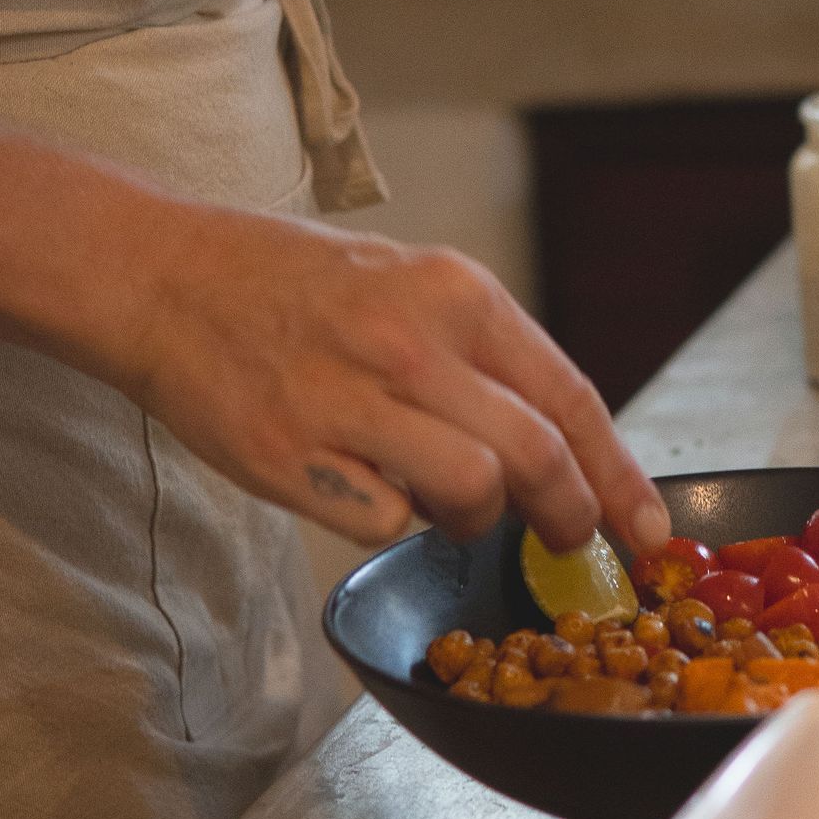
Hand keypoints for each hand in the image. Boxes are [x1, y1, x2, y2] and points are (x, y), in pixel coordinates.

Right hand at [121, 202, 672, 553]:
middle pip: (537, 456)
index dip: (619, 474)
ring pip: (472, 493)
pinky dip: (394, 522)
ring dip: (475, 519)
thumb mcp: (411, 286)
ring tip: (445, 501)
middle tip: (568, 539)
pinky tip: (371, 489)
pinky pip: (385, 520)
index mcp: (456, 293)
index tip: (647, 527)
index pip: (569, 396)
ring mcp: (350, 400)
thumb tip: (555, 448)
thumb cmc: (298, 287)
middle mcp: (412, 342)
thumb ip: (482, 359)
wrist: (171, 278)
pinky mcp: (292, 454)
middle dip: (570, 514)